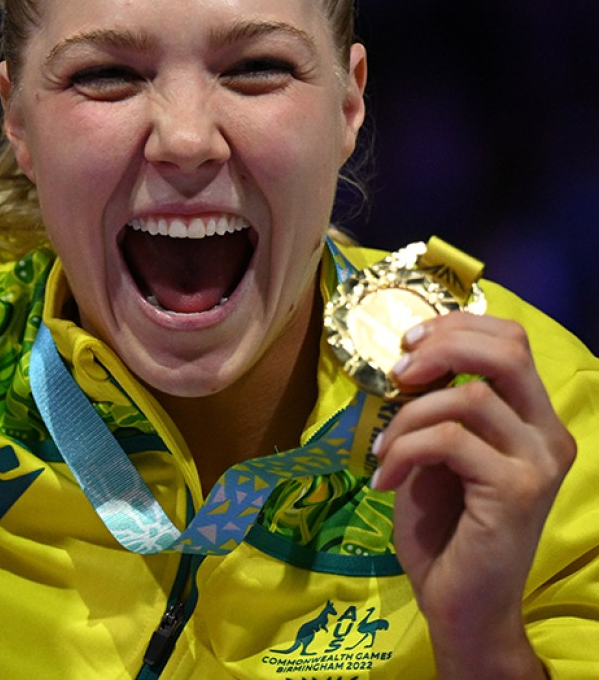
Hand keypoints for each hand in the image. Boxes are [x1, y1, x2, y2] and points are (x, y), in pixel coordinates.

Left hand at [372, 311, 574, 678]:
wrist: (460, 603)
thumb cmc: (443, 529)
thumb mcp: (434, 453)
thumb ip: (436, 407)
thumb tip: (410, 360)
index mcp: (533, 420)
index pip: (512, 341)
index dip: (457, 327)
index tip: (406, 344)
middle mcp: (548, 436)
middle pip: (508, 351)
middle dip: (442, 348)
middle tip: (397, 373)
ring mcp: (538, 463)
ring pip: (468, 396)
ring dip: (407, 417)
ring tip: (382, 452)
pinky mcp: (516, 491)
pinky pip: (448, 440)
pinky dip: (403, 451)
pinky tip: (384, 480)